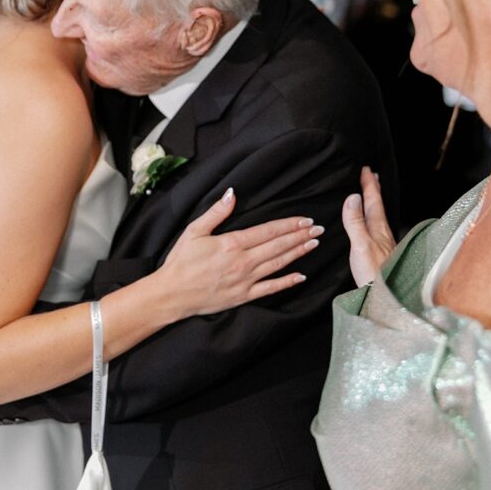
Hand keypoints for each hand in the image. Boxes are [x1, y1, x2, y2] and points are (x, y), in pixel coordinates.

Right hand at [161, 188, 323, 319]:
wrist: (172, 294)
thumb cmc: (181, 261)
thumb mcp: (194, 231)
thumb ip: (216, 212)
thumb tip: (232, 193)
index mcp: (232, 244)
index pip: (267, 231)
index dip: (288, 224)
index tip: (304, 219)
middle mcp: (243, 262)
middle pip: (278, 246)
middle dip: (299, 236)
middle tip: (318, 229)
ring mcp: (245, 280)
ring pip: (278, 264)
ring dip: (297, 253)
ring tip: (313, 244)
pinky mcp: (244, 296)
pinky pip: (270, 289)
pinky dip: (287, 283)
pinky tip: (300, 276)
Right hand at [342, 166, 395, 286]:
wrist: (383, 296)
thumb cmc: (372, 273)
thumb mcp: (360, 244)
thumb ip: (355, 222)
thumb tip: (352, 197)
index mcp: (377, 229)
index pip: (373, 201)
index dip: (369, 185)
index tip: (366, 169)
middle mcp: (383, 234)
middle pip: (379, 207)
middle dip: (374, 191)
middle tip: (372, 176)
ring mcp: (384, 244)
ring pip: (379, 217)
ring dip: (374, 204)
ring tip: (372, 196)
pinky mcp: (381, 254)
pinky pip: (377, 229)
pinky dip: (373, 220)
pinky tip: (371, 226)